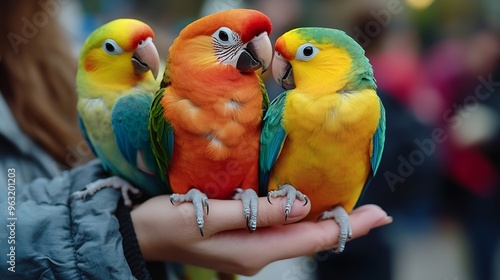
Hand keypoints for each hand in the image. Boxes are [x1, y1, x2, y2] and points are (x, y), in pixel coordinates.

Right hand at [131, 196, 390, 275]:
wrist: (142, 235)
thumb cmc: (169, 223)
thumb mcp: (210, 215)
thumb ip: (257, 213)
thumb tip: (302, 207)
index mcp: (255, 250)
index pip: (312, 239)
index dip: (347, 227)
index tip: (379, 215)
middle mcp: (259, 252)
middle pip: (311, 238)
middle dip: (344, 225)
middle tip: (377, 212)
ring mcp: (252, 247)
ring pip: (299, 234)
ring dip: (325, 221)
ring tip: (354, 209)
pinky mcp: (245, 237)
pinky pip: (282, 229)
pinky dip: (302, 218)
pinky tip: (312, 208)